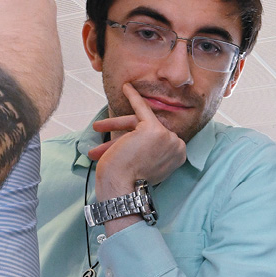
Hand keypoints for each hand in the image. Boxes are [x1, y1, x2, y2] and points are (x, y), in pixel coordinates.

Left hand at [91, 83, 186, 200]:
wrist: (122, 188)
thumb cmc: (127, 181)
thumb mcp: (145, 165)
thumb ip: (150, 152)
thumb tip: (140, 145)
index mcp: (179, 155)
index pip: (157, 140)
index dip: (137, 141)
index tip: (126, 142)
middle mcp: (177, 145)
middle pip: (147, 132)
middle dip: (122, 135)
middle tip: (102, 139)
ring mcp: (166, 137)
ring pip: (139, 123)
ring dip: (115, 125)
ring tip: (96, 128)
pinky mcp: (153, 129)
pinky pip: (142, 108)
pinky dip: (133, 97)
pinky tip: (126, 88)